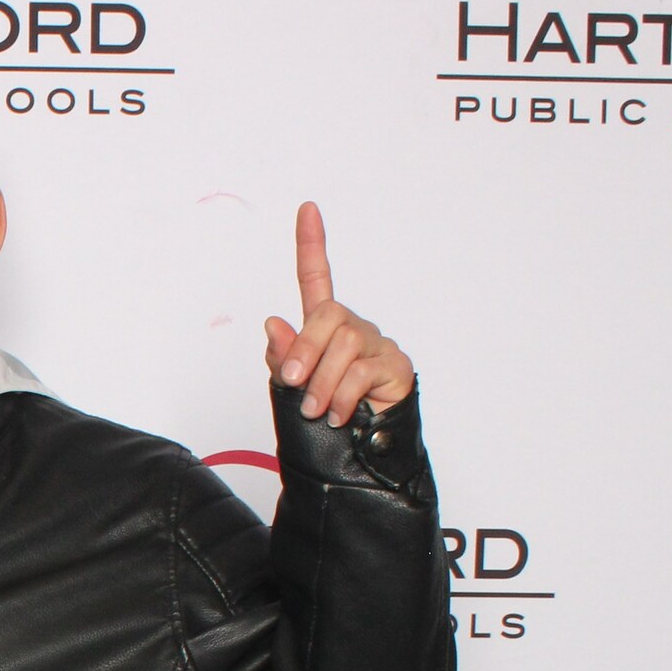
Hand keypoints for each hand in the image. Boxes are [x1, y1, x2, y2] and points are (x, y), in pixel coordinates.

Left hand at [262, 203, 413, 425]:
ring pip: (345, 346)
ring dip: (323, 383)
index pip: (316, 278)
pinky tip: (342, 416)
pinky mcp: (396, 366)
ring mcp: (376, 345)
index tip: (307, 209)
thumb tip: (275, 324)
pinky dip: (344, 396)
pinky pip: (363, 371)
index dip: (311, 245)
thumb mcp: (289, 391)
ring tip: (319, 411)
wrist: (352, 461)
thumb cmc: (318, 425)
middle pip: (328, 316)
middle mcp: (351, 330)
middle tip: (295, 383)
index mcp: (321, 330)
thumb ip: (282, 360)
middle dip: (306, 350)